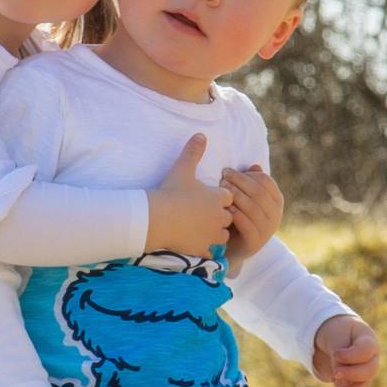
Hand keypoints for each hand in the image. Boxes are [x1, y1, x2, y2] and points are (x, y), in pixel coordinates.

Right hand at [144, 134, 233, 257]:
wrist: (157, 217)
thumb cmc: (170, 192)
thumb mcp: (182, 168)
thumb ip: (193, 152)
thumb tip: (200, 134)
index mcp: (218, 197)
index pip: (229, 198)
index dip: (220, 198)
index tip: (207, 197)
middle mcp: (220, 217)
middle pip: (229, 217)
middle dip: (220, 216)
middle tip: (203, 214)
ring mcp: (212, 235)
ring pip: (223, 235)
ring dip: (216, 233)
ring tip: (201, 229)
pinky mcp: (203, 248)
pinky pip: (211, 252)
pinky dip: (206, 249)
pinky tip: (195, 244)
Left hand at [221, 164, 283, 270]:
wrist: (230, 248)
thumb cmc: (236, 216)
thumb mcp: (244, 198)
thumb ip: (250, 183)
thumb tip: (255, 166)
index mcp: (276, 200)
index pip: (266, 181)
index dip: (246, 174)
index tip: (227, 171)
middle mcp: (276, 215)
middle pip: (259, 192)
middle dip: (239, 183)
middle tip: (222, 179)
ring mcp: (267, 230)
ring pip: (254, 208)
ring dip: (236, 196)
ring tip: (221, 191)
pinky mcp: (256, 243)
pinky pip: (248, 225)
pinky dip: (236, 215)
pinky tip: (225, 209)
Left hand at [312, 313, 380, 386]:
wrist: (337, 335)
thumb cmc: (339, 332)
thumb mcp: (338, 335)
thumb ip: (339, 352)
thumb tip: (338, 373)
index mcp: (369, 341)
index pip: (367, 350)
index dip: (352, 355)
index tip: (336, 354)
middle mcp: (371, 359)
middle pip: (369, 370)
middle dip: (353, 374)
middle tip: (336, 374)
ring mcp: (365, 373)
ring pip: (364, 385)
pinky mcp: (354, 384)